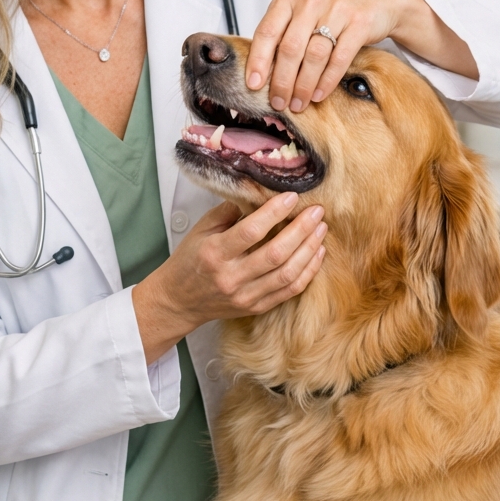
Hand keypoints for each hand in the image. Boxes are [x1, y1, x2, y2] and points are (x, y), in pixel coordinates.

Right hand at [132, 194, 326, 363]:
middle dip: (301, 230)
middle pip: (276, 253)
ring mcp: (245, 296)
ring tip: (321, 229)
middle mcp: (231, 277)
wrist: (178, 300)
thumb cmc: (190, 259)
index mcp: (215, 253)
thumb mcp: (202, 229)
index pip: (251, 231)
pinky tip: (317, 253)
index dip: (275, 213)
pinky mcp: (256, 307)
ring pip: (287, 274)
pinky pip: (289, 291)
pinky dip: (307, 271)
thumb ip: (231, 211)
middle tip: (317, 211)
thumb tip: (261, 192)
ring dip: (309, 250)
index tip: (292, 197)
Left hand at [246, 0, 478, 112]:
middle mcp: (311, 1)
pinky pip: (339, 59)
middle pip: (290, 48)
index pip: (267, 31)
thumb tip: (260, 73)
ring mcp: (337, 11)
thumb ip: (282, 34)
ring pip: (314, 55)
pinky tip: (319, 95)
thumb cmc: (332, 10)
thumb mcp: (302, 13)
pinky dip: (327, 81)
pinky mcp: (359, 23)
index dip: (258, 61)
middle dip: (282, 81)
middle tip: (278, 102)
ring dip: (304, 85)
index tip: (253, 85)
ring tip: (298, 103)